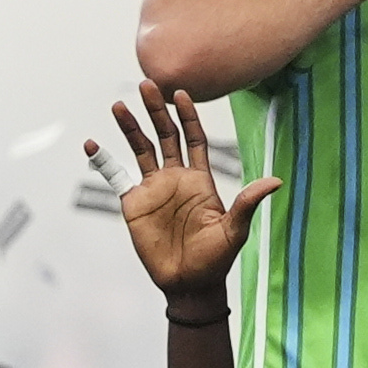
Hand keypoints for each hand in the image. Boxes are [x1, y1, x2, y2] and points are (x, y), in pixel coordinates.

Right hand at [101, 86, 279, 306]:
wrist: (189, 284)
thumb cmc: (215, 258)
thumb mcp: (234, 229)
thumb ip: (247, 203)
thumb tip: (276, 181)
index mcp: (200, 179)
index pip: (194, 138)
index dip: (188, 115)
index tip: (181, 92)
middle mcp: (176, 178)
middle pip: (165, 135)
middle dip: (157, 110)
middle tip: (147, 83)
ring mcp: (153, 189)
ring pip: (140, 149)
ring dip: (130, 127)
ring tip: (119, 104)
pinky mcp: (133, 203)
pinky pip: (115, 175)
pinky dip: (102, 160)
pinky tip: (91, 143)